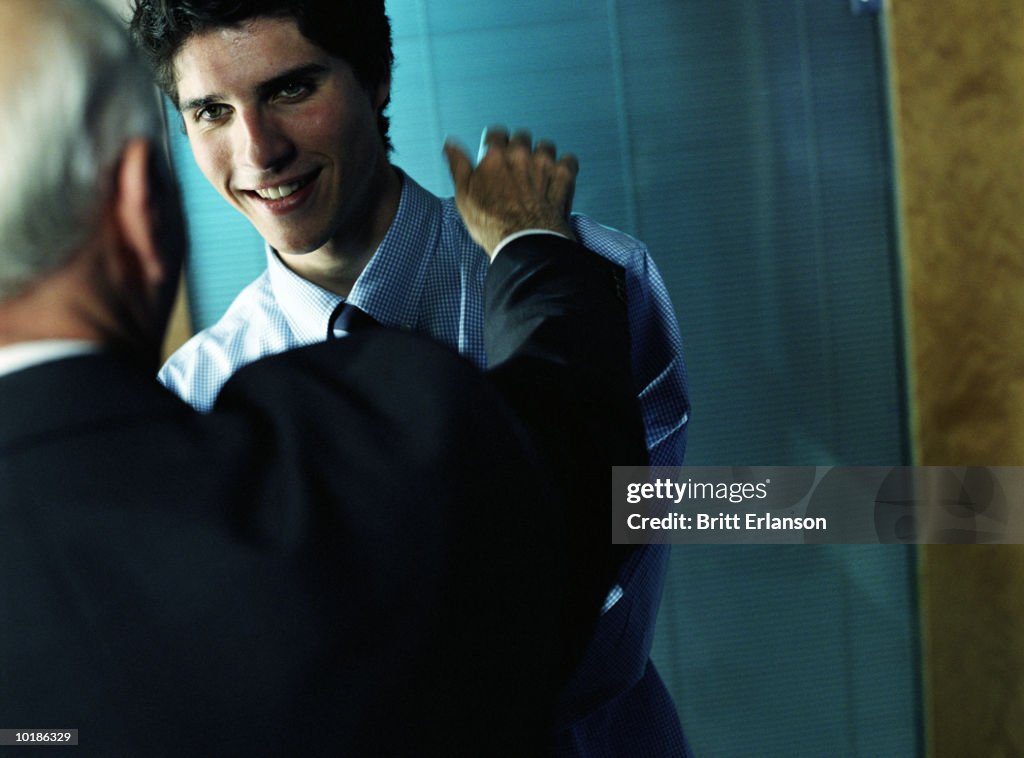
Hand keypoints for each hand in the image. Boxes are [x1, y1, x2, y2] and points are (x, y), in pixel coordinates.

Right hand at [444, 127, 578, 258]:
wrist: (525, 243)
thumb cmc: (493, 224)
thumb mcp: (465, 196)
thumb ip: (459, 165)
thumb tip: (450, 144)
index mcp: (495, 156)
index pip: (495, 133)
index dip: (495, 144)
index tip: (495, 154)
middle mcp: (520, 155)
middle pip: (521, 137)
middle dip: (518, 148)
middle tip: (515, 168)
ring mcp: (544, 164)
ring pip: (546, 146)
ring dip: (541, 155)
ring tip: (537, 173)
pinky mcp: (564, 177)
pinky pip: (569, 160)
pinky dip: (564, 167)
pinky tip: (557, 178)